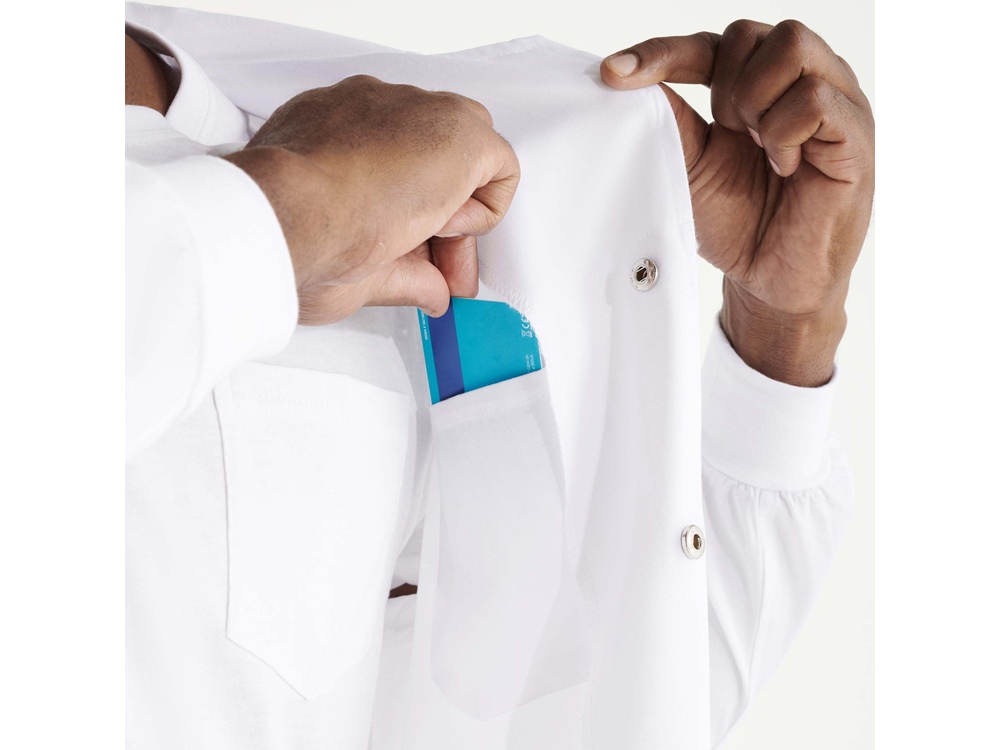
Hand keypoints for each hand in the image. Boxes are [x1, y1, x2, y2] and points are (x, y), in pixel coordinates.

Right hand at [224, 75, 519, 324]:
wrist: (284, 214)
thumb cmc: (288, 232)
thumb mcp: (351, 260)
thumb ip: (402, 272)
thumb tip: (432, 293)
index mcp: (334, 127)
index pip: (393, 160)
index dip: (410, 210)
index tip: (405, 254)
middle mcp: (375, 110)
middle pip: (433, 156)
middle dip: (441, 214)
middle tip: (434, 267)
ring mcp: (417, 112)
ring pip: (466, 155)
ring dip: (457, 207)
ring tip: (429, 247)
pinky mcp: (460, 132)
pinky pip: (500, 167)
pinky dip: (484, 211)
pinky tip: (442, 229)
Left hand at [601, 21, 873, 384]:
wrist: (769, 280)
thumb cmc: (736, 222)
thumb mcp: (689, 163)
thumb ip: (670, 116)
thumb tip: (627, 75)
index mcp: (759, 83)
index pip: (709, 43)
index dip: (660, 53)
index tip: (612, 75)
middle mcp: (800, 80)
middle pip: (750, 32)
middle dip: (721, 84)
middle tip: (726, 134)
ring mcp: (835, 100)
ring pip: (790, 46)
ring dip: (754, 101)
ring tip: (758, 147)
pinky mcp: (855, 132)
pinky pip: (814, 98)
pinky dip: (784, 132)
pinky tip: (784, 167)